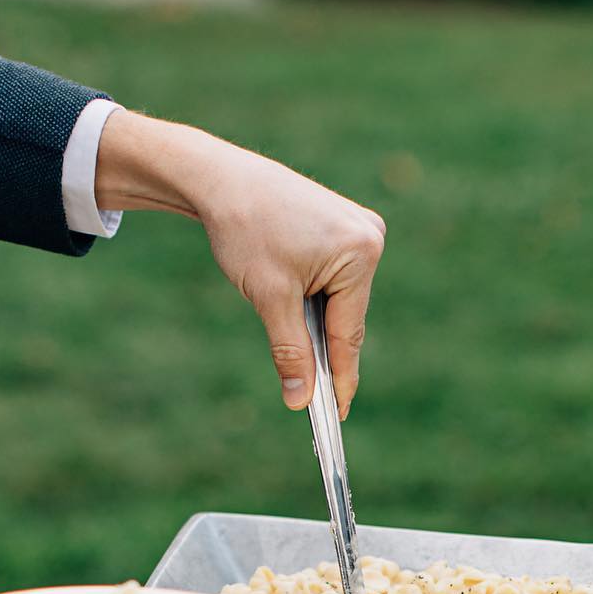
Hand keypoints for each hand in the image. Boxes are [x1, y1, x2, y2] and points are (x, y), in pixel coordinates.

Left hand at [95, 110, 385, 417]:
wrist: (222, 179)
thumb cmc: (245, 229)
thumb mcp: (269, 297)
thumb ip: (290, 350)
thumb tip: (301, 399)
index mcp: (361, 253)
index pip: (350, 332)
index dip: (341, 378)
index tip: (337, 415)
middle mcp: (370, 237)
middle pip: (348, 316)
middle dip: (324, 347)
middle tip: (308, 393)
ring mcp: (360, 229)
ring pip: (340, 299)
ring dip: (315, 320)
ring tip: (287, 325)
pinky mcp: (344, 226)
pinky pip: (335, 278)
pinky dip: (314, 297)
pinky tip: (291, 296)